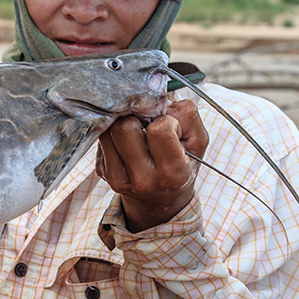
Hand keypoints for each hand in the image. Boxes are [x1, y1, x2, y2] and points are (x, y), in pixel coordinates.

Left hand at [97, 99, 208, 231]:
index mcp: (172, 173)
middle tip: (148, 126)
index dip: (166, 120)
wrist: (160, 202)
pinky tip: (126, 143)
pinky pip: (101, 139)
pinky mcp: (103, 173)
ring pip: (108, 130)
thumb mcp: (197, 144)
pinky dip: (113, 134)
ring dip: (122, 123)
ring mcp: (118, 178)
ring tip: (137, 132)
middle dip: (137, 118)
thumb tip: (162, 96)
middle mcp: (143, 179)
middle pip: (125, 127)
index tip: (170, 128)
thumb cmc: (181, 166)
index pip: (159, 129)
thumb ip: (188, 116)